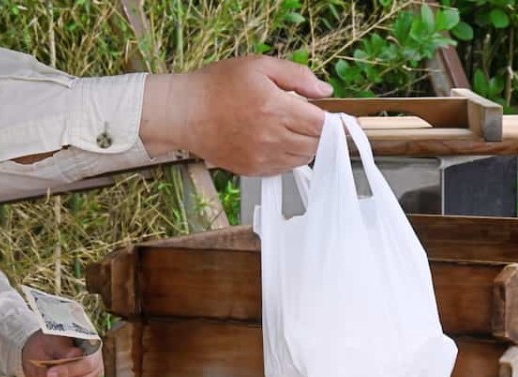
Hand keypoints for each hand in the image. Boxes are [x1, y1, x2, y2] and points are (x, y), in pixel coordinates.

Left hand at [21, 331, 103, 376]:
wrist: (41, 357)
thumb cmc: (48, 347)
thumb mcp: (51, 342)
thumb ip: (62, 349)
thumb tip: (74, 355)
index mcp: (92, 355)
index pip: (86, 366)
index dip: (67, 371)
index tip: (49, 373)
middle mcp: (94, 375)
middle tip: (41, 373)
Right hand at [141, 55, 333, 175]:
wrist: (184, 112)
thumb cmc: (218, 85)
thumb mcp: (259, 65)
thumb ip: (297, 76)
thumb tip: (325, 91)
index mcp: (276, 109)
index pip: (321, 125)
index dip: (332, 121)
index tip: (333, 115)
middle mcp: (271, 138)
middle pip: (315, 145)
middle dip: (318, 133)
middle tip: (309, 119)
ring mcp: (261, 157)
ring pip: (301, 159)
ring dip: (305, 146)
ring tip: (291, 129)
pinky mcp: (252, 170)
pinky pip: (283, 169)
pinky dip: (288, 157)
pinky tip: (277, 141)